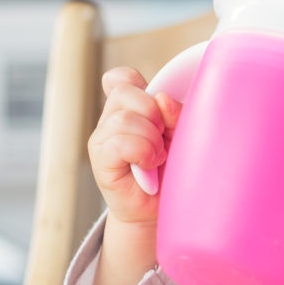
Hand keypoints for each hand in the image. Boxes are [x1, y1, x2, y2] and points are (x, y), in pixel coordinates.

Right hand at [87, 67, 180, 226]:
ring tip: (158, 156)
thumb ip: (176, 113)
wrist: (164, 206)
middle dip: (153, 113)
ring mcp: (102, 139)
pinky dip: (142, 152)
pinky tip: (150, 165)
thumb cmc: (174, 167)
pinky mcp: (101, 161)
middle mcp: (112, 119)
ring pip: (124, 119)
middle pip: (126, 93)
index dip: (139, 84)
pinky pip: (119, 143)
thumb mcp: (182, 133)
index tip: (158, 108)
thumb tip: (162, 99)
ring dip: (150, 138)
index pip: (122, 78)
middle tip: (163, 137)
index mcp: (130, 106)